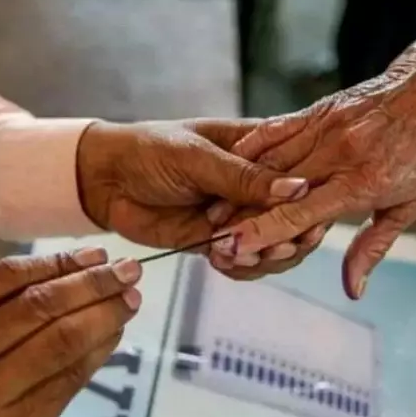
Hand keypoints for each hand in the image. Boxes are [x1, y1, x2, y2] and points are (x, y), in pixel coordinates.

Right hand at [0, 248, 141, 416]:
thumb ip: (1, 296)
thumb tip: (84, 265)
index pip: (6, 277)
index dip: (59, 261)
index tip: (97, 253)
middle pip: (40, 306)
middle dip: (93, 284)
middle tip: (128, 270)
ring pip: (61, 342)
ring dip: (105, 315)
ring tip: (130, 298)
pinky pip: (70, 377)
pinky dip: (99, 349)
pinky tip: (115, 331)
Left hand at [76, 120, 308, 251]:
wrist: (104, 179)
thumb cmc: (149, 149)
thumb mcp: (197, 156)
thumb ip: (244, 177)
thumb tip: (297, 189)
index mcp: (260, 149)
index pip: (301, 174)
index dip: (311, 199)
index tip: (311, 219)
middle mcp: (256, 184)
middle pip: (294, 216)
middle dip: (290, 234)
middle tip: (279, 246)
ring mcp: (239, 215)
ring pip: (273, 243)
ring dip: (266, 255)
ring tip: (245, 255)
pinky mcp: (218, 241)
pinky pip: (243, 261)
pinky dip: (240, 267)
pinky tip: (224, 261)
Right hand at [208, 56, 415, 297]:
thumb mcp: (410, 206)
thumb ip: (373, 248)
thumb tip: (352, 289)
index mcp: (362, 183)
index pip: (299, 214)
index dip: (262, 233)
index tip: (231, 249)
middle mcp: (338, 154)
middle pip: (274, 189)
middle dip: (239, 215)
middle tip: (209, 237)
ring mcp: (325, 128)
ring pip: (269, 159)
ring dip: (238, 185)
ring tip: (212, 208)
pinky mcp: (318, 110)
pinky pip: (276, 129)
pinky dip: (251, 147)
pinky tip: (231, 163)